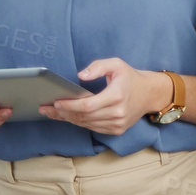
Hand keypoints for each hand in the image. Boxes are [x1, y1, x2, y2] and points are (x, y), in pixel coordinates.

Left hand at [39, 58, 169, 133]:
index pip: (86, 105)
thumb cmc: (130, 77)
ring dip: (68, 119)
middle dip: (62, 113)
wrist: (150, 94)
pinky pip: (93, 128)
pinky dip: (79, 123)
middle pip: (83, 116)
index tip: (54, 101)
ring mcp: (118, 123)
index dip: (68, 105)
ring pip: (86, 124)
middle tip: (45, 108)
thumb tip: (80, 76)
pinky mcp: (117, 130)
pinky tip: (69, 117)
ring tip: (52, 112)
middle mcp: (118, 112)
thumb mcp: (116, 64)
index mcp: (117, 96)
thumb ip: (97, 67)